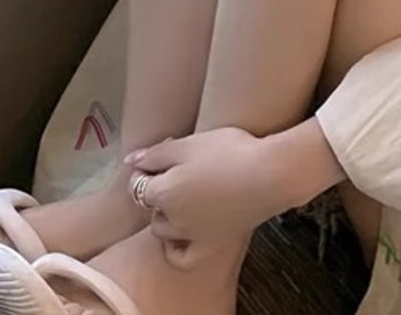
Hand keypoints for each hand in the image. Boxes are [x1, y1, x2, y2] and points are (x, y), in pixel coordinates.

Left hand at [125, 128, 293, 269]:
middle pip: (152, 208)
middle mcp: (174, 219)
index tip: (162, 156)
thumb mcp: (188, 143)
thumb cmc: (229, 152)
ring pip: (163, 230)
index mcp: (164, 192)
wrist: (269, 175)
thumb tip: (131, 161)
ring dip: (166, 214)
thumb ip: (156, 154)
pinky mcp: (212, 243)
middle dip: (157, 191)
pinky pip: (182, 256)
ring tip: (185, 193)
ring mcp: (192, 235)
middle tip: (178, 169)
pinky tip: (182, 233)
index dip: (147, 168)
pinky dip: (175, 248)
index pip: (140, 184)